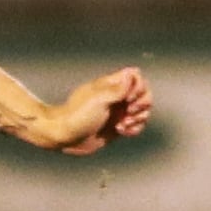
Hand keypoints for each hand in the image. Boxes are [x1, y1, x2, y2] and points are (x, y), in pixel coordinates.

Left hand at [39, 67, 153, 155]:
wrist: (66, 136)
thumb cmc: (77, 116)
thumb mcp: (98, 100)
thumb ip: (117, 88)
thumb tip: (131, 73)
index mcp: (111, 85)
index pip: (135, 76)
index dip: (138, 86)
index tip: (128, 98)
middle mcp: (117, 97)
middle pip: (144, 94)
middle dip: (142, 104)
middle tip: (129, 111)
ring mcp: (118, 111)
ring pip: (143, 111)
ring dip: (138, 118)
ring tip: (122, 124)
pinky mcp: (119, 126)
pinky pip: (137, 125)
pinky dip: (134, 128)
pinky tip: (122, 131)